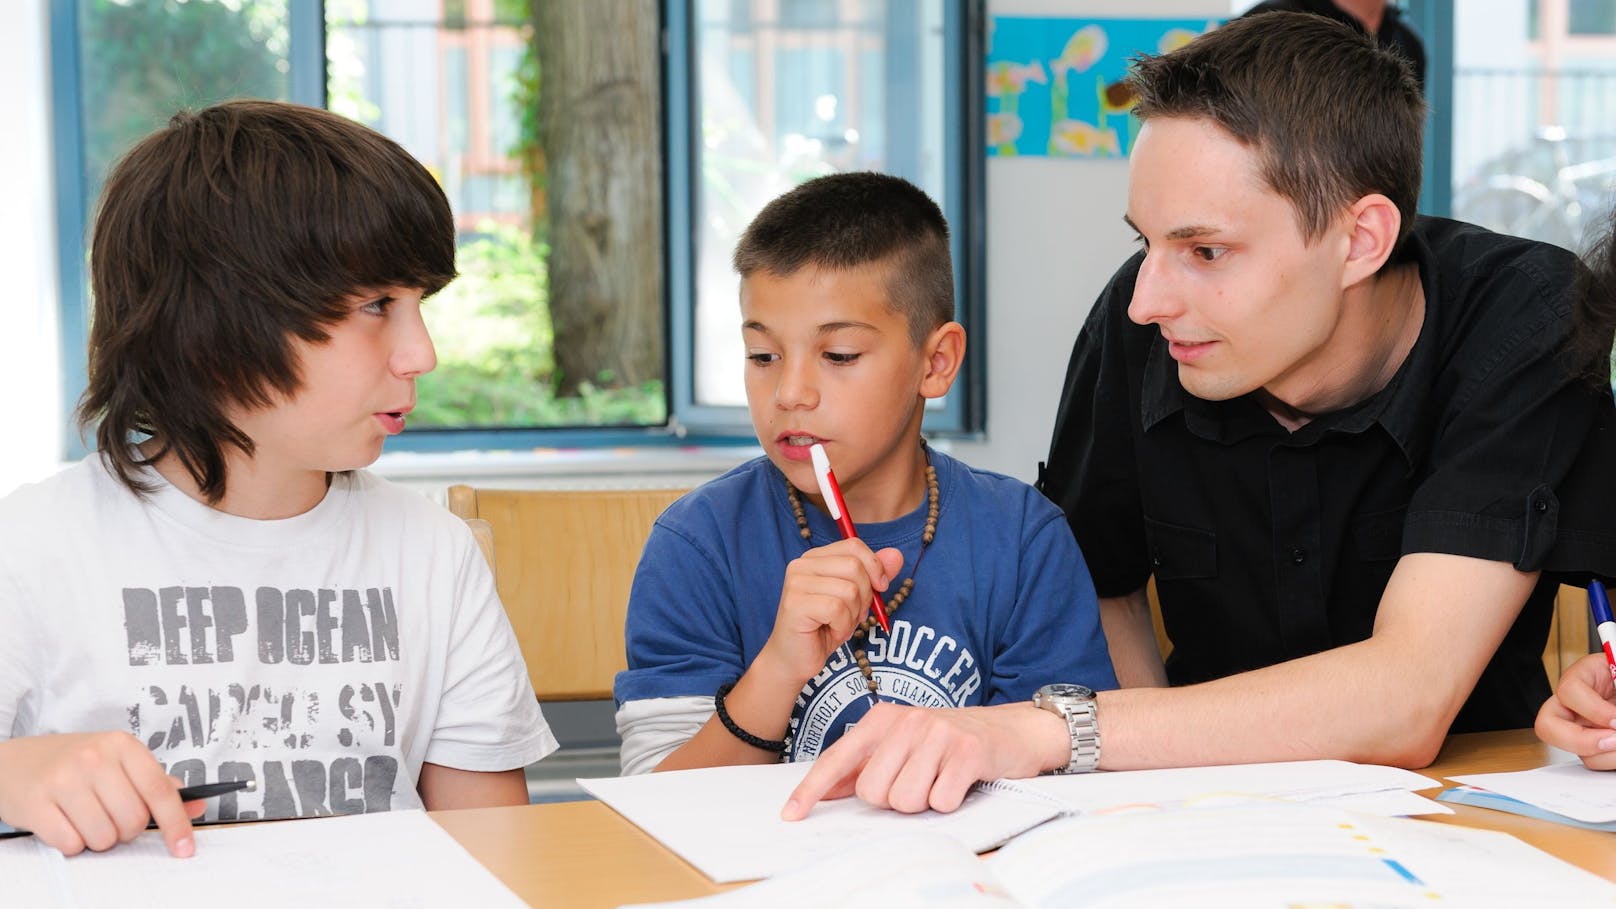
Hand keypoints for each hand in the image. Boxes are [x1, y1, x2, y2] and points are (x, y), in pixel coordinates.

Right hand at [0, 732, 204, 855]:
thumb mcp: (119, 762)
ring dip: (98, 838)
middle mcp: (94, 758)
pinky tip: (65, 823)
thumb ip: (157, 785)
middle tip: (110, 817)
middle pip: (132, 819)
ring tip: (85, 818)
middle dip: (126, 830)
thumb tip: (196, 806)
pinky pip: (70, 845)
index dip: (175, 824)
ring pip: (103, 837)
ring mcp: (63, 780)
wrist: (15, 761)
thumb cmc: (74, 764)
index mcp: (122, 746)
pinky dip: (72, 843)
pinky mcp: (36, 804)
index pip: (159, 791)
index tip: (184, 848)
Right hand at [755, 539, 902, 683]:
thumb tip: (896, 555)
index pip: (853, 545)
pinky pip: (837, 609)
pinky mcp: (795, 604)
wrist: (795, 660)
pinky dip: (843, 625)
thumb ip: (874, 575)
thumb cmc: (824, 628)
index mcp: (815, 558)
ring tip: (840, 625)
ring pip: (849, 590)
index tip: (880, 588)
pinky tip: (831, 632)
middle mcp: (801, 565)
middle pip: (854, 566)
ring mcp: (796, 583)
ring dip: (853, 615)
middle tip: (854, 615)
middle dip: (865, 596)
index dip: (874, 566)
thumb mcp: (856, 599)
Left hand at [781, 701, 1068, 818]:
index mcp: (884, 719)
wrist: (1016, 729)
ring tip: (942, 780)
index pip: (838, 759)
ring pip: (905, 801)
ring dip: (925, 802)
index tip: (791, 814)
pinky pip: (940, 801)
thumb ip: (867, 764)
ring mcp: (937, 734)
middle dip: (895, 800)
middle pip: (874, 792)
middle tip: (920, 782)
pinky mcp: (966, 752)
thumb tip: (826, 790)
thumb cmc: (954, 741)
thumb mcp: (906, 744)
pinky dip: (951, 802)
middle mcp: (906, 721)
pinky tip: (961, 782)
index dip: (811, 790)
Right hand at [1535, 653, 1615, 769]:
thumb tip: (1615, 722)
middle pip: (1548, 726)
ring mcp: (1587, 729)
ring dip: (1610, 756)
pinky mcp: (1600, 749)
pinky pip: (1599, 763)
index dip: (1593, 709)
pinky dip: (1615, 763)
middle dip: (1581, 740)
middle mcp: (1577, 706)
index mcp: (1585, 677)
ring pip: (1580, 754)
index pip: (1570, 690)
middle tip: (1613, 741)